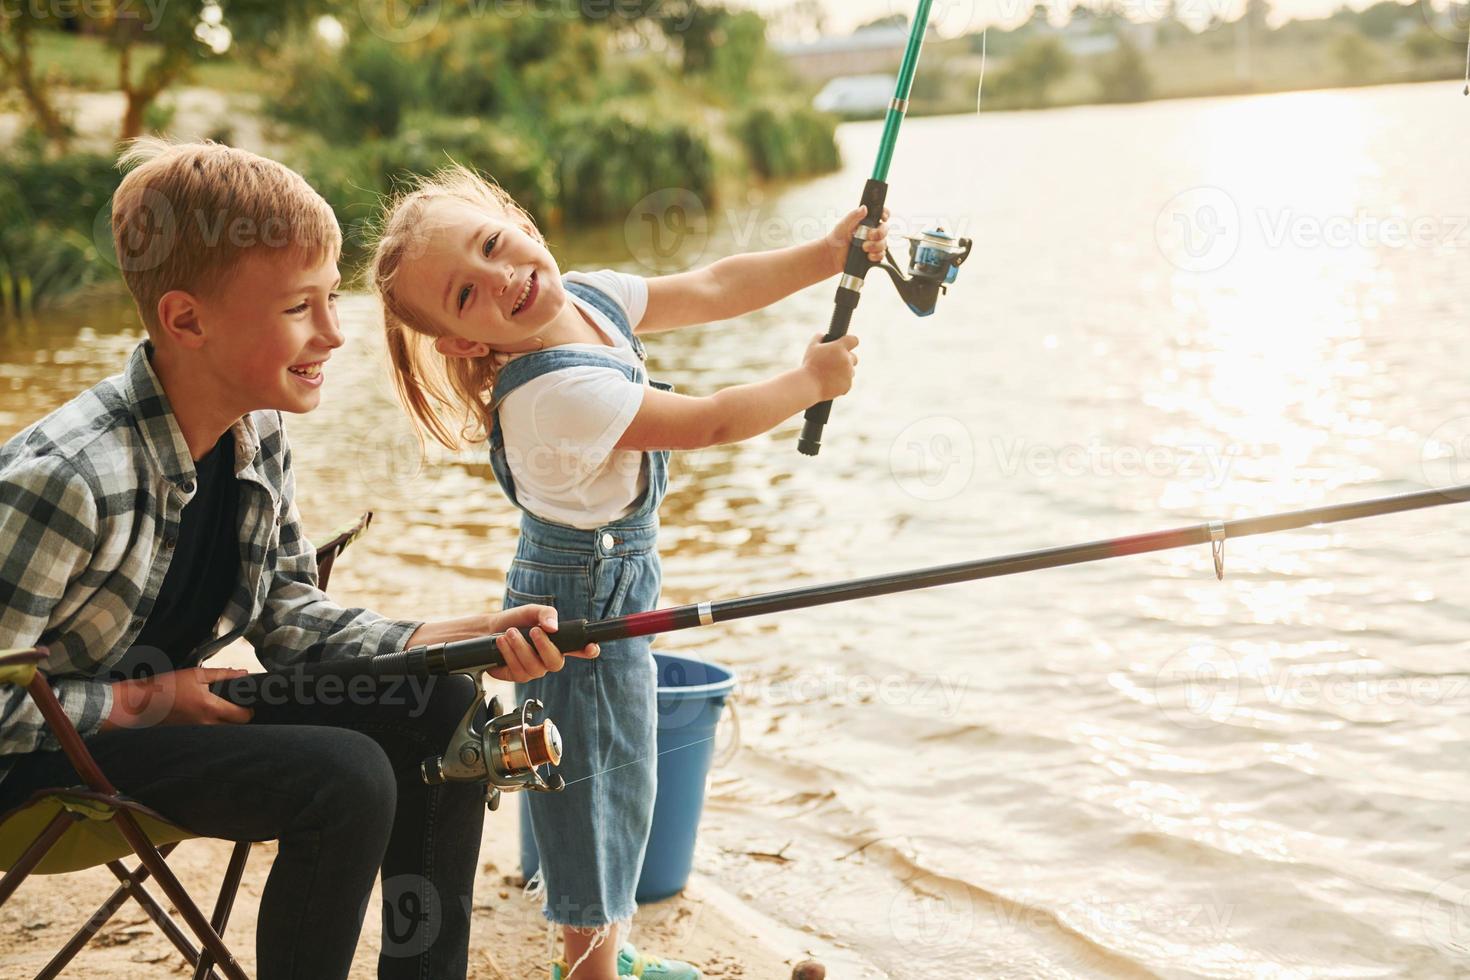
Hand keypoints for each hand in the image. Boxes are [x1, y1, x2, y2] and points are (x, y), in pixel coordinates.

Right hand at [103, 667, 253, 730]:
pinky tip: (208, 711)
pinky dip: (214, 722)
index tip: (249, 702)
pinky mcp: (191, 733)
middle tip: (238, 703)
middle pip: (236, 726)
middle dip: (241, 716)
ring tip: (224, 705)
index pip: (243, 717)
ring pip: (223, 729)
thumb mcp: (196, 674)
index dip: (250, 710)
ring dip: (227, 720)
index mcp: (211, 708)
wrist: (141, 703)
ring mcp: (199, 731)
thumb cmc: (167, 686)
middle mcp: (207, 724)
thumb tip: (243, 674)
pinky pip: (210, 730)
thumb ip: (223, 674)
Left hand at [484, 605, 599, 683]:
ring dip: (521, 648)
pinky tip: (502, 643)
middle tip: (534, 631)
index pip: (579, 649)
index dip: (588, 650)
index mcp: (558, 643)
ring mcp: (534, 669)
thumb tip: (553, 626)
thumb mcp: (531, 611)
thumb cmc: (514, 621)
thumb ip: (545, 614)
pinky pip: (518, 671)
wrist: (489, 630)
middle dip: (544, 647)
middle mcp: (548, 659)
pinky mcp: (518, 675)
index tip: (591, 647)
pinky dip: (509, 654)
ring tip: (510, 633)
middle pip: (556, 663)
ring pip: (534, 667)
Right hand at [801, 333, 859, 401]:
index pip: (854, 340)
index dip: (851, 342)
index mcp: (839, 348)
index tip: (848, 345)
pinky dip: (841, 383)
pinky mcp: (848, 385)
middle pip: (854, 357)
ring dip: (843, 372)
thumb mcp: (811, 348)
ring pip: (851, 371)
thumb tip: (823, 335)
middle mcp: (847, 359)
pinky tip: (830, 383)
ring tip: (829, 375)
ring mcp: (848, 373)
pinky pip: (847, 382)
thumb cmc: (809, 366)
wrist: (809, 386)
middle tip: (834, 364)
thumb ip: (819, 338)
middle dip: (846, 360)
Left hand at [825, 204, 890, 274]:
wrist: (832, 256)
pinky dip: (876, 256)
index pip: (880, 214)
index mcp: (866, 222)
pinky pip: (881, 255)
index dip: (885, 214)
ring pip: (884, 243)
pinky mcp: (872, 255)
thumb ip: (854, 216)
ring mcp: (873, 244)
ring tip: (864, 248)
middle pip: (885, 230)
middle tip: (869, 236)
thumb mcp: (843, 225)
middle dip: (880, 233)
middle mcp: (872, 232)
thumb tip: (864, 208)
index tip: (883, 217)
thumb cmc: (837, 238)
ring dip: (876, 246)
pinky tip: (868, 256)